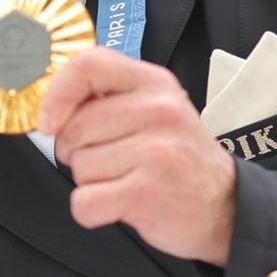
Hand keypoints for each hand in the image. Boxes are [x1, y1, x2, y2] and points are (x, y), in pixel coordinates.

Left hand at [39, 47, 236, 265]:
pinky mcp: (146, 192)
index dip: (57, 94)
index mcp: (154, 83)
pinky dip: (93, 211)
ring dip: (92, 183)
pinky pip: (84, 202)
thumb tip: (49, 107)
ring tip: (128, 180)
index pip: (87, 65)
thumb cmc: (178, 157)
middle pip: (73, 128)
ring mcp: (155, 152)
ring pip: (78, 167)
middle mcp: (157, 111)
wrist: (226, 207)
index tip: (50, 121)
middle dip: (78, 152)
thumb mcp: (154, 110)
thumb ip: (108, 99)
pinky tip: (123, 205)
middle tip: (115, 161)